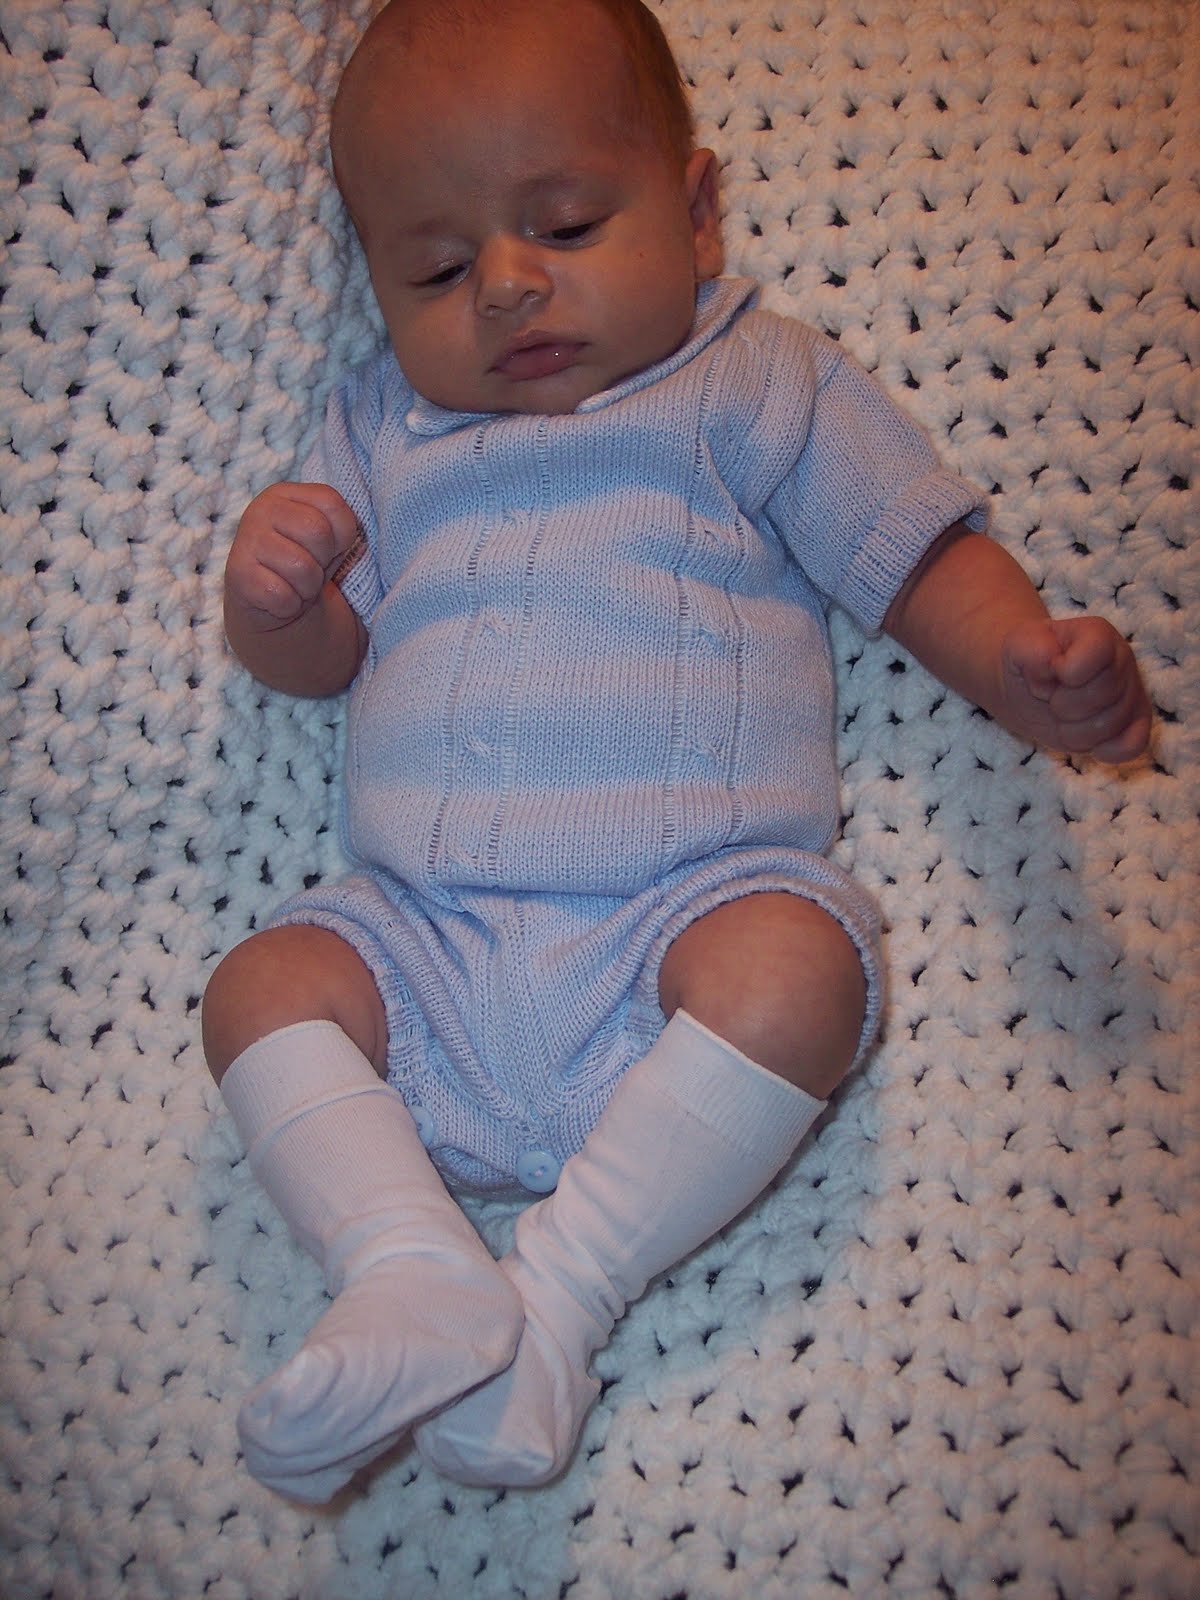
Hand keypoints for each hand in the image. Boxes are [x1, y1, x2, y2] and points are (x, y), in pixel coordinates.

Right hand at [225, 482, 359, 630]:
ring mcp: (247, 539)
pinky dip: (290, 605)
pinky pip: (283, 595)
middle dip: (323, 561)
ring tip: (295, 584)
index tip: (327, 548)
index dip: (341, 535)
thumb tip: (350, 530)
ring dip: (308, 587)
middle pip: (318, 531)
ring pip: (302, 567)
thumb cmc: (304, 564)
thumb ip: (341, 525)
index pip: (332, 503)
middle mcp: (261, 509)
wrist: (271, 605)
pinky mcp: (238, 573)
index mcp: (285, 493)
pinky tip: (279, 598)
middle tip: (309, 569)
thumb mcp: (328, 539)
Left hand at [1001, 617, 1151, 763]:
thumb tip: (1054, 666)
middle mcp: (1122, 659)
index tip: (1051, 673)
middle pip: (1103, 694)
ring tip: (1062, 717)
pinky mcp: (1133, 722)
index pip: (1098, 653)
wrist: (1028, 685)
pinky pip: (1134, 744)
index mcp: (1098, 634)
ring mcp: (1132, 691)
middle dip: (1064, 705)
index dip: (1068, 672)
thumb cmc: (1028, 662)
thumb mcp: (1018, 646)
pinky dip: (1109, 751)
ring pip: (1112, 724)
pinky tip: (1090, 746)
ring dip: (1074, 730)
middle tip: (1052, 699)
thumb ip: (1032, 650)